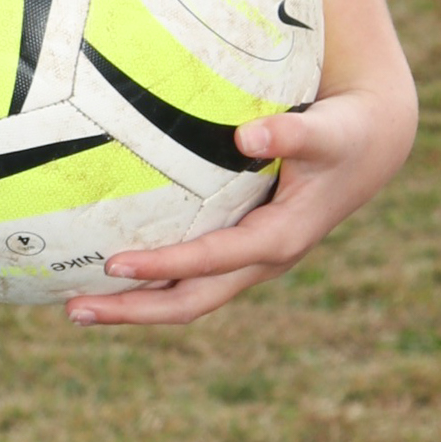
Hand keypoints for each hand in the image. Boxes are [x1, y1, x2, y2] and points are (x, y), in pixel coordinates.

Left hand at [62, 79, 416, 326]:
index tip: (113, 264)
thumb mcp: (327, 132)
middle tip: (73, 310)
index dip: (164, 266)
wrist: (367, 150)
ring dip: (135, 304)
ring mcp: (248, 261)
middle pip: (190, 300)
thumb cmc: (343, 135)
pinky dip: (151, 279)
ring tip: (76, 305)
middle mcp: (261, 261)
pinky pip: (189, 276)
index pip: (211, 262)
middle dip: (133, 309)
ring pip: (187, 295)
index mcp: (279, 240)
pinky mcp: (239, 249)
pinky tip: (108, 270)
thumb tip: (248, 136)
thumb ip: (291, 133)